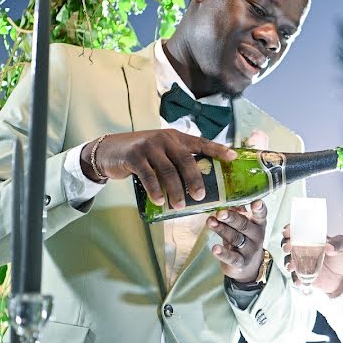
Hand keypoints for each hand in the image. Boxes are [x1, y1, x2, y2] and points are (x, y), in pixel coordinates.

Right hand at [82, 129, 236, 208]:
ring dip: (176, 189)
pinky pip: (147, 175)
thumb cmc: (142, 155)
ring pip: (167, 170)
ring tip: (180, 205)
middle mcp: (164, 138)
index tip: (233, 157)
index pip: (201, 142)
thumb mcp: (162, 152)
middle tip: (201, 196)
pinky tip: (160, 201)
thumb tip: (200, 185)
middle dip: (195, 179)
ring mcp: (148, 146)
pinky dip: (155, 189)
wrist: (109, 151)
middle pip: (185, 159)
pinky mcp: (133, 156)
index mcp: (176, 137)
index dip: (217, 149)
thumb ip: (177, 162)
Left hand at [207, 200, 267, 281]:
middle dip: (232, 218)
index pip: (260, 215)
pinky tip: (215, 249)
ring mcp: (249, 250)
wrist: (249, 266)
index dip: (259, 209)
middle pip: (244, 225)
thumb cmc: (244, 239)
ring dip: (222, 230)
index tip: (256, 202)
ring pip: (235, 238)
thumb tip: (227, 201)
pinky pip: (231, 258)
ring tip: (210, 222)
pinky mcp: (240, 263)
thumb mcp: (245, 226)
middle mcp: (256, 236)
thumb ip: (237, 214)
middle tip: (220, 213)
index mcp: (258, 224)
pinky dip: (223, 254)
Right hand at [281, 225, 342, 296]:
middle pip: (287, 244)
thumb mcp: (342, 246)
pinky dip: (294, 279)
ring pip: (288, 260)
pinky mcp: (301, 275)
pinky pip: (294, 276)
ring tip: (292, 266)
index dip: (289, 230)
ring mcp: (301, 262)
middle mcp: (303, 250)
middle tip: (288, 247)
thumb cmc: (341, 258)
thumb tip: (329, 246)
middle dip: (285, 245)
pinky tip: (299, 281)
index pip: (297, 231)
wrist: (342, 278)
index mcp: (310, 239)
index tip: (287, 232)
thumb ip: (337, 244)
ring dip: (287, 262)